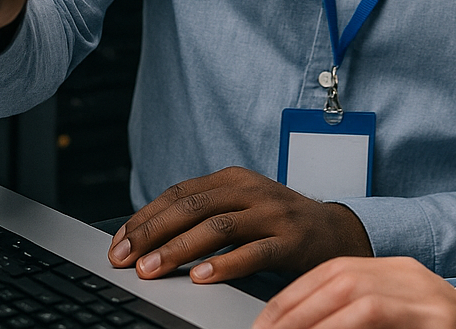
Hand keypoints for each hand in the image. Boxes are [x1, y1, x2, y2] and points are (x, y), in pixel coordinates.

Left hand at [109, 167, 373, 281]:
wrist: (336, 230)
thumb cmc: (278, 222)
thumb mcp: (241, 206)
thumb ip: (203, 214)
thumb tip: (147, 238)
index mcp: (233, 179)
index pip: (179, 194)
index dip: (145, 218)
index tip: (119, 244)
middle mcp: (251, 191)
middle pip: (193, 207)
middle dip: (154, 234)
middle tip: (126, 259)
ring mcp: (273, 214)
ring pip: (218, 228)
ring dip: (180, 250)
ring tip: (153, 270)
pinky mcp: (291, 240)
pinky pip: (254, 252)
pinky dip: (225, 265)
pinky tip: (202, 277)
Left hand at [252, 256, 455, 328]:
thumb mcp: (395, 318)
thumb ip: (357, 316)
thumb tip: (302, 326)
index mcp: (395, 270)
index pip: (332, 269)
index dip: (293, 295)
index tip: (264, 322)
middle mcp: (409, 274)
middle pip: (337, 275)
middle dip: (293, 307)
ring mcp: (426, 294)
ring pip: (354, 292)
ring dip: (311, 317)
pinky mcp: (437, 319)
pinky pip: (375, 313)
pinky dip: (341, 325)